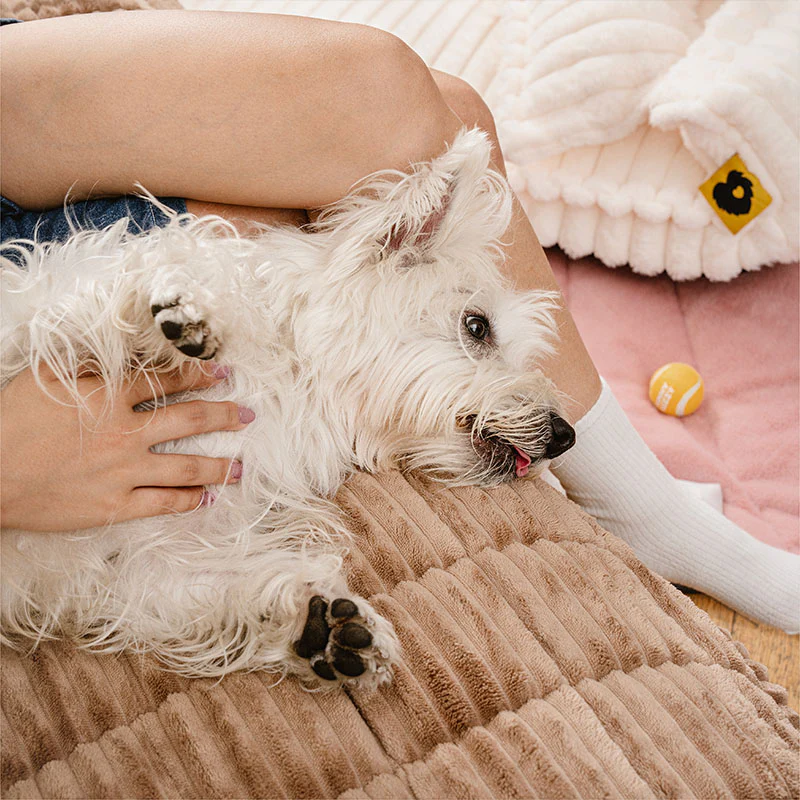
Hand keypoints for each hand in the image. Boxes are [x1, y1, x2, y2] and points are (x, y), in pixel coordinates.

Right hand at [0, 363, 253, 531]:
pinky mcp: (116, 505)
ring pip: (187, 467)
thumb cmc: (10, 421)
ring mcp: (124, 471)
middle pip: (191, 419)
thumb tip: (121, 356)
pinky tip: (206, 498)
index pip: (168, 381)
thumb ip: (90, 366)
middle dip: (224, 414)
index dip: (200, 375)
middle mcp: (126, 433)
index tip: (222, 373)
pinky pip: (163, 502)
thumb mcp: (48, 377)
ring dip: (219, 465)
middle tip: (247, 414)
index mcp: (110, 395)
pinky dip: (188, 501)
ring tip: (240, 466)